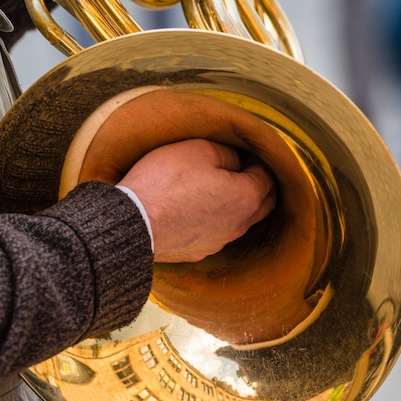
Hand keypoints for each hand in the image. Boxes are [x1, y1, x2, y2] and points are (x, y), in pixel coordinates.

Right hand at [118, 139, 275, 262]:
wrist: (133, 224)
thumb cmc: (165, 182)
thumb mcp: (198, 149)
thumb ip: (227, 153)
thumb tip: (236, 161)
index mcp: (246, 198)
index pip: (268, 176)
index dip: (257, 159)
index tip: (245, 151)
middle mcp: (239, 225)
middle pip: (262, 203)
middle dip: (257, 184)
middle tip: (242, 167)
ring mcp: (219, 242)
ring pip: (239, 220)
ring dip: (236, 203)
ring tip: (217, 186)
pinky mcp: (198, 251)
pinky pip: (216, 232)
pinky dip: (214, 219)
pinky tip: (197, 208)